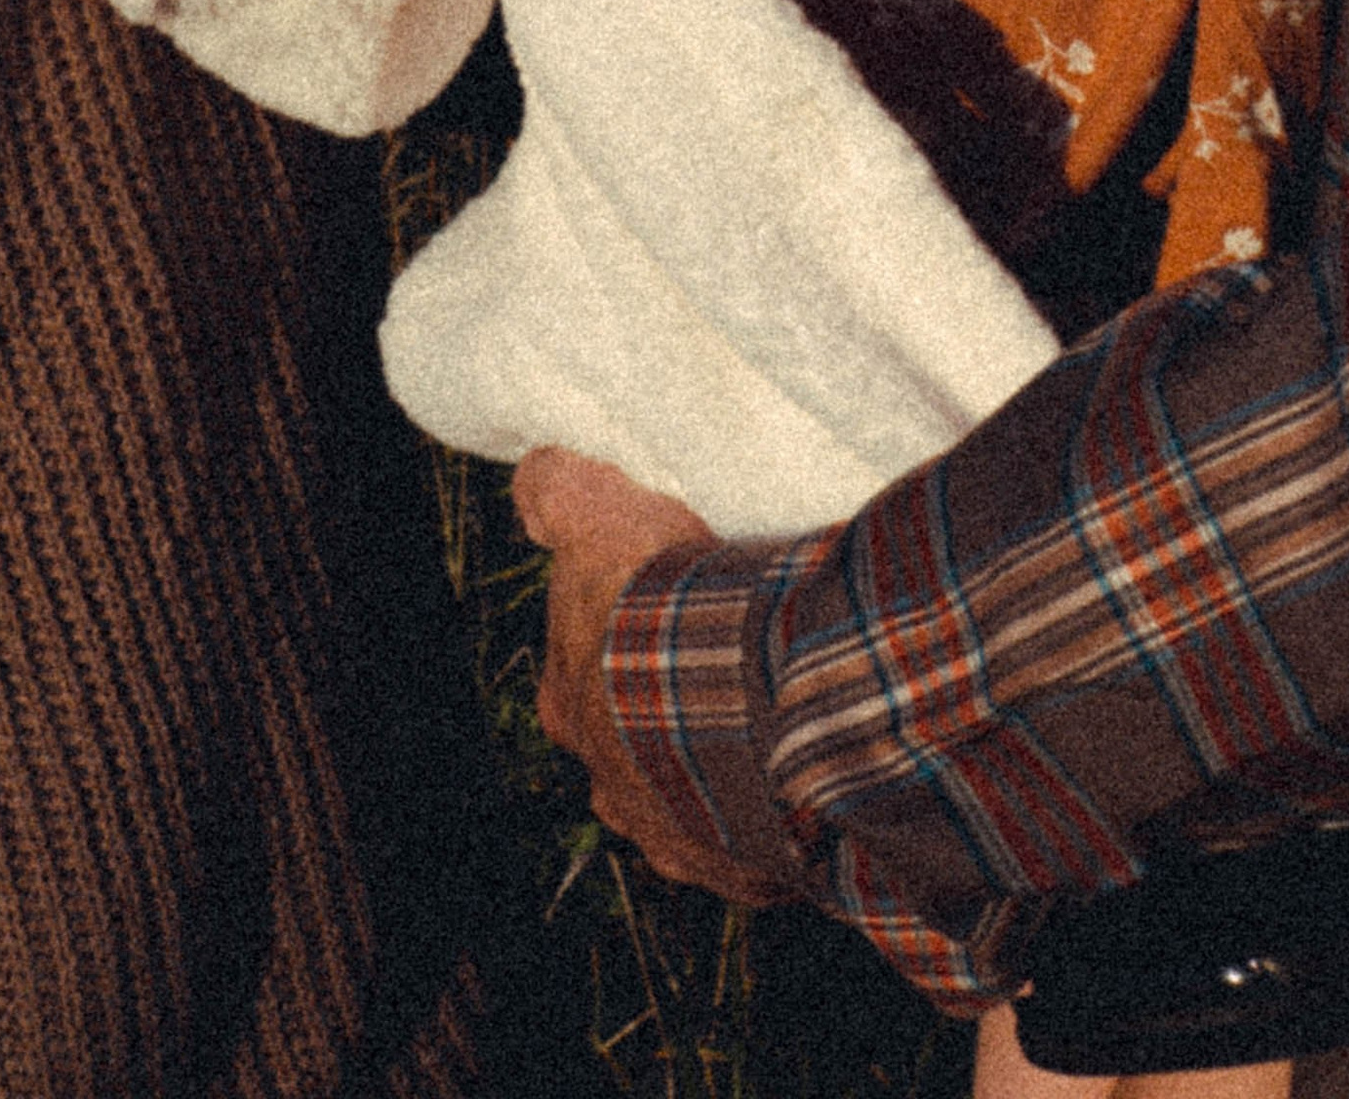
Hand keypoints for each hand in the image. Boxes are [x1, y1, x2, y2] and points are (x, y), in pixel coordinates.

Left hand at [513, 448, 803, 904]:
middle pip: (634, 753)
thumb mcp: (596, 515)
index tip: (661, 614)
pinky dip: (788, 819)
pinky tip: (813, 778)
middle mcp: (613, 789)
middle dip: (668, 722)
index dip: (614, 646)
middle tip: (723, 672)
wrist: (741, 706)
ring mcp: (681, 842)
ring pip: (699, 809)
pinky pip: (768, 851)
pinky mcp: (752, 877)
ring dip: (729, 776)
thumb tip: (535, 472)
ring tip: (776, 726)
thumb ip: (555, 492)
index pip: (576, 679)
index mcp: (571, 708)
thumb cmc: (657, 609)